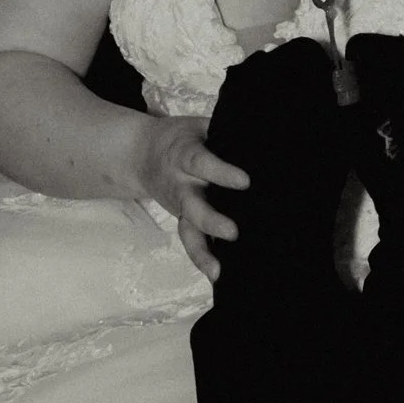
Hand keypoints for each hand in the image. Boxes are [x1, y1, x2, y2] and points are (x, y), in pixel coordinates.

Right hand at [125, 110, 249, 279]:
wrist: (139, 154)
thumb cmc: (181, 138)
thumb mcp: (198, 126)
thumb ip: (226, 131)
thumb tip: (264, 133)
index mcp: (183, 155)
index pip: (201, 163)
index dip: (221, 172)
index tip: (245, 182)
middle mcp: (180, 184)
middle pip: (191, 205)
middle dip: (211, 220)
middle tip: (233, 233)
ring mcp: (180, 206)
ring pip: (188, 231)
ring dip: (202, 252)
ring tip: (218, 271)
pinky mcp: (183, 221)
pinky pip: (191, 242)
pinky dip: (202, 260)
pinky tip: (218, 276)